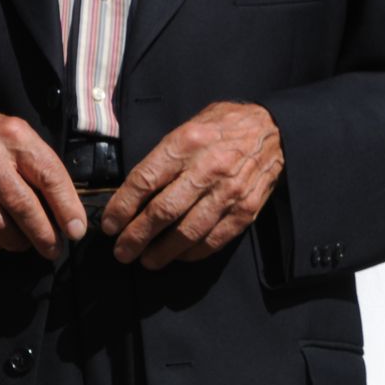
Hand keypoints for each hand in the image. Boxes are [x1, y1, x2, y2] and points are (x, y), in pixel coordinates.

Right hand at [0, 103, 84, 258]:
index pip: (49, 176)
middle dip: (43, 234)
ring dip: (16, 242)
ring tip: (26, 244)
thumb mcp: (19, 136)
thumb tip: (66, 211)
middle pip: (22, 205)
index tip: (76, 230)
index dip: (67, 207)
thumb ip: (40, 166)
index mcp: (15, 135)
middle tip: (54, 249)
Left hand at [101, 102, 282, 269]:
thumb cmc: (224, 126)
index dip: (122, 207)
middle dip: (136, 237)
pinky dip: (192, 253)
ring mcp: (228, 191)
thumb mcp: (190, 125)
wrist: (274, 129)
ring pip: (187, 232)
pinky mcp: (245, 209)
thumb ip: (165, 155)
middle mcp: (207, 168)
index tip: (110, 225)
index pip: (145, 181)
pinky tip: (179, 255)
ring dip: (162, 252)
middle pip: (162, 212)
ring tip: (147, 260)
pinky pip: (214, 240)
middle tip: (122, 252)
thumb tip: (134, 190)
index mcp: (187, 142)